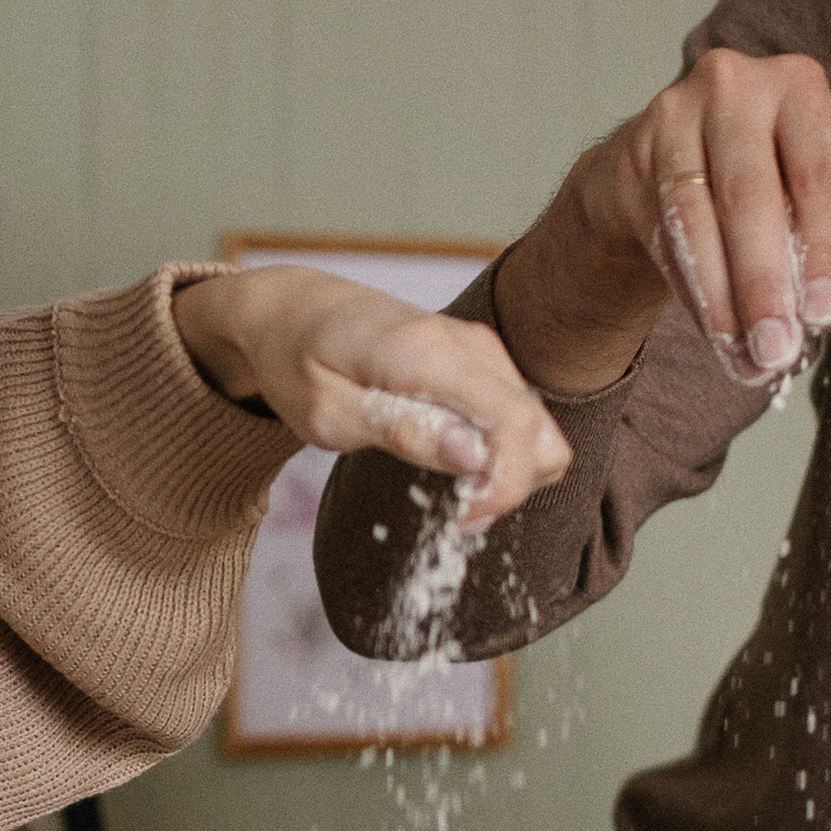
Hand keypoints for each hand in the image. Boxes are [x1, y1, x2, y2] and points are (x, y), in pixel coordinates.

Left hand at [172, 264, 569, 527]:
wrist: (291, 310)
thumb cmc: (297, 361)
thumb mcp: (329, 413)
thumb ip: (403, 432)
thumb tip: (475, 457)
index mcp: (428, 353)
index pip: (513, 424)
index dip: (505, 485)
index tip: (463, 520)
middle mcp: (466, 344)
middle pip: (540, 431)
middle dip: (510, 486)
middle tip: (455, 514)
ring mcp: (478, 348)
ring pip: (537, 426)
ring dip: (508, 472)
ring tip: (453, 493)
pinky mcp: (478, 358)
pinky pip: (515, 414)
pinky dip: (499, 452)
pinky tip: (452, 463)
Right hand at [494, 47, 830, 397]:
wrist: (669, 155)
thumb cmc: (759, 175)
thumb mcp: (799, 180)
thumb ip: (810, 230)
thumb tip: (812, 318)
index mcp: (799, 86)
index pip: (818, 176)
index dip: (825, 250)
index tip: (825, 313)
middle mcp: (733, 87)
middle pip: (750, 197)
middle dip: (764, 284)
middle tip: (777, 348)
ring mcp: (672, 116)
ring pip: (696, 222)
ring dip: (722, 301)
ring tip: (744, 357)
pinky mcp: (630, 156)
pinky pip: (661, 237)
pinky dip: (690, 293)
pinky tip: (712, 332)